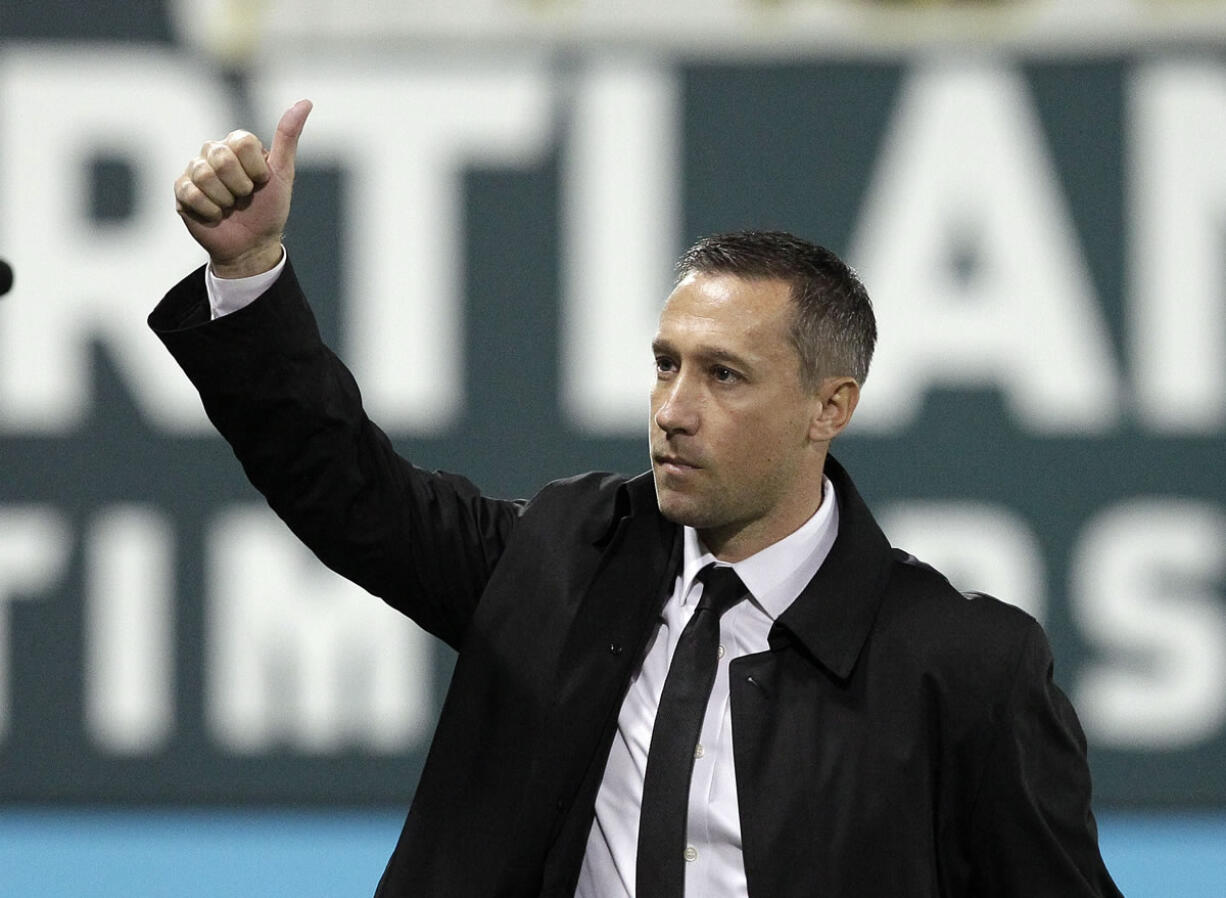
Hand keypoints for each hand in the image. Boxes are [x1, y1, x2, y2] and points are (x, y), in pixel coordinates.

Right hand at [174, 99, 311, 277]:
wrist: (252, 245)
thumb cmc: (269, 209)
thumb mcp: (282, 174)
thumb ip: (288, 137)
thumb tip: (305, 102)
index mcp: (237, 144)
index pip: (242, 142)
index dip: (255, 169)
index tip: (261, 182)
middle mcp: (213, 152)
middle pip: (221, 157)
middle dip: (240, 186)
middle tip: (244, 197)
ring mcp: (194, 171)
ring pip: (204, 175)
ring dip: (225, 200)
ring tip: (230, 206)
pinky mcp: (181, 191)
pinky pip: (190, 193)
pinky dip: (210, 211)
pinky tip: (215, 215)